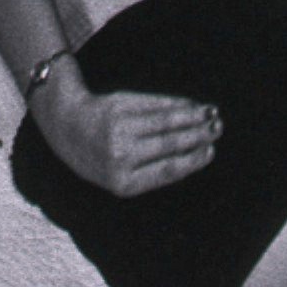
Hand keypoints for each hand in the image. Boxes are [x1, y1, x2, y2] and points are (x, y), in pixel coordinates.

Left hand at [35, 78, 221, 196]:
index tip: (211, 152)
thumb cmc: (100, 158)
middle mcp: (120, 155)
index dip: (192, 160)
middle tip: (218, 129)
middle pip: (168, 144)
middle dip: (198, 136)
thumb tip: (194, 156)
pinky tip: (192, 105)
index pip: (165, 170)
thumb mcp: (119, 176)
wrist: (68, 127)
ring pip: (165, 121)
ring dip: (192, 117)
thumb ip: (152, 170)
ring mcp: (119, 128)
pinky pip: (155, 104)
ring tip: (212, 114)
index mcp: (122, 182)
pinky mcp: (120, 105)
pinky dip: (177, 104)